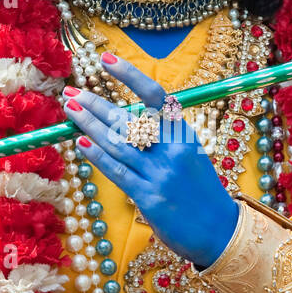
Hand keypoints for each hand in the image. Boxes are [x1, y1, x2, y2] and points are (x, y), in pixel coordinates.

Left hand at [63, 53, 237, 268]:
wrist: (221, 232)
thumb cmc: (201, 194)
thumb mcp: (190, 158)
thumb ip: (164, 140)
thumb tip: (127, 123)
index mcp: (185, 135)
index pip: (155, 96)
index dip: (130, 75)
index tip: (105, 60)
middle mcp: (173, 150)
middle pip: (129, 118)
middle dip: (96, 104)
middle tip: (72, 92)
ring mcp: (161, 174)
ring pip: (118, 143)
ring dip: (89, 125)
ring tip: (70, 111)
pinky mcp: (150, 198)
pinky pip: (118, 172)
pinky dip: (98, 156)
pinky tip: (82, 143)